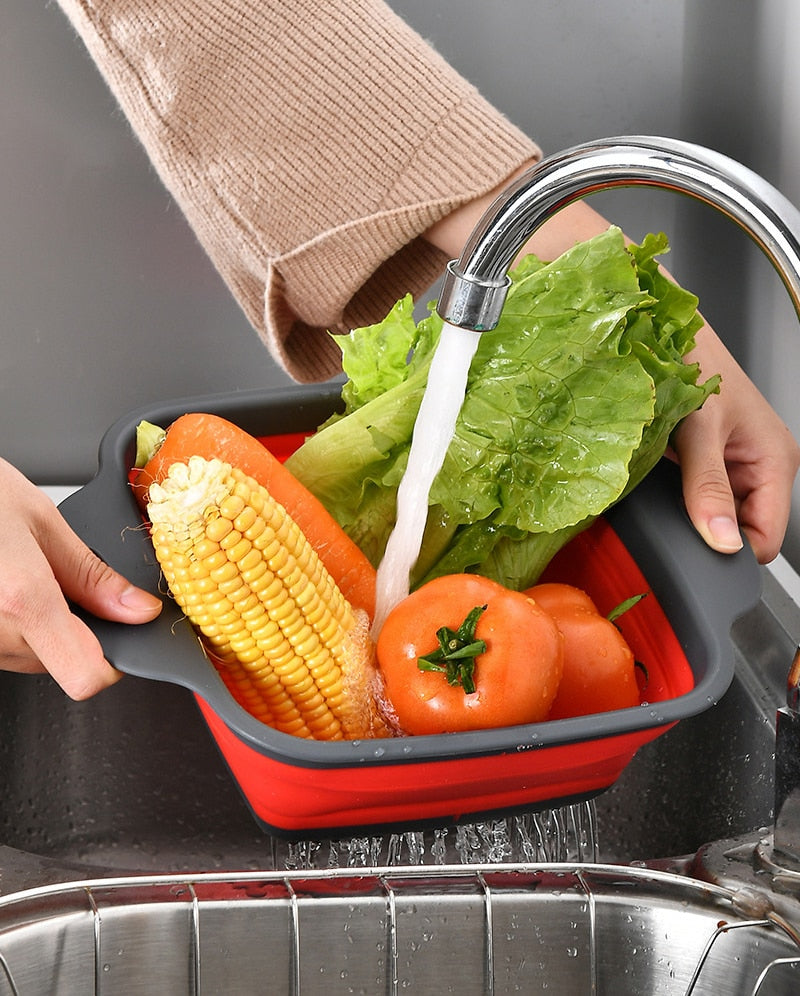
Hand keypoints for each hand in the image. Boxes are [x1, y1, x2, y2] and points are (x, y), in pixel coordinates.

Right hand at [0, 458, 161, 698]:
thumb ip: (92, 575)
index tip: (121, 636)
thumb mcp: (41, 521)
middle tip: (59, 581)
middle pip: (61, 664)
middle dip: (75, 629)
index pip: (84, 674)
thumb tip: (136, 610)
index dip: (112, 664)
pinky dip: (13, 624)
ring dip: (41, 627)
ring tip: (21, 574)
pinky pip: (2, 647)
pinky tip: (4, 586)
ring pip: (30, 658)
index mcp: (23, 598)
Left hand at [671, 325, 799, 563]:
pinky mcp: (708, 459)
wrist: (664, 333)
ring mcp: (733, 464)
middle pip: (740, 529)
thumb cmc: (693, 362)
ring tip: (666, 490)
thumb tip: (722, 540)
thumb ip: (707, 487)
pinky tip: (661, 482)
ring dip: (691, 511)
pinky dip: (679, 496)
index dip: (733, 551)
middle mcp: (760, 465)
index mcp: (776, 461)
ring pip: (716, 514)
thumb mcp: (699, 431)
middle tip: (673, 515)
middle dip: (709, 530)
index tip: (697, 551)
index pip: (766, 540)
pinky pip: (698, 494)